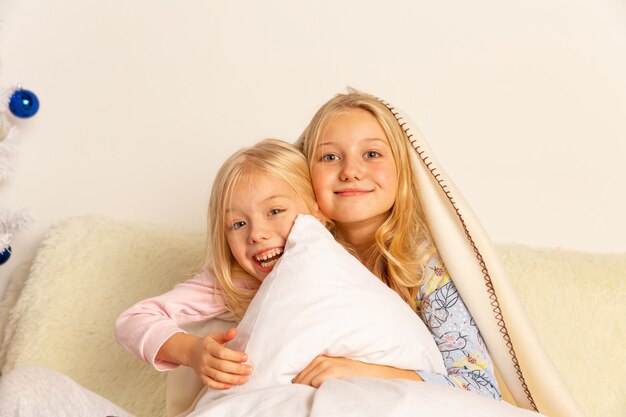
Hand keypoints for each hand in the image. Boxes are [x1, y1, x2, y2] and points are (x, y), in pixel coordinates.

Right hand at [187, 328, 252, 389]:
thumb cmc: (207, 344)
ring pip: (218, 376)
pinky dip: (220, 386)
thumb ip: (225, 334)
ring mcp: (203, 369)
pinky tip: (230, 386)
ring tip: (244, 379)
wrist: (191, 351)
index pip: (222, 353)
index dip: (234, 356)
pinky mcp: (201, 377)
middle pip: (222, 366)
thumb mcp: (215, 336)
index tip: (246, 357)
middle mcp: (205, 359)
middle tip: (249, 370)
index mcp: (209, 347)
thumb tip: (234, 330)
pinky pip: (210, 383)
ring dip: (232, 379)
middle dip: (237, 369)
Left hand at [292, 355, 422, 387]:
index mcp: (319, 357)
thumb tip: (297, 385)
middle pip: (298, 379)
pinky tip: (321, 393)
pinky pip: (313, 384)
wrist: (375, 374)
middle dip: (299, 388)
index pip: (298, 374)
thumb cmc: (354, 376)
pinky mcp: (332, 371)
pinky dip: (313, 391)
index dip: (296, 384)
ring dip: (304, 390)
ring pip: (304, 382)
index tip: (293, 391)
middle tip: (301, 396)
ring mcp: (326, 364)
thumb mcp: (335, 370)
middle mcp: (321, 358)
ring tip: (309, 396)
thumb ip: (318, 373)